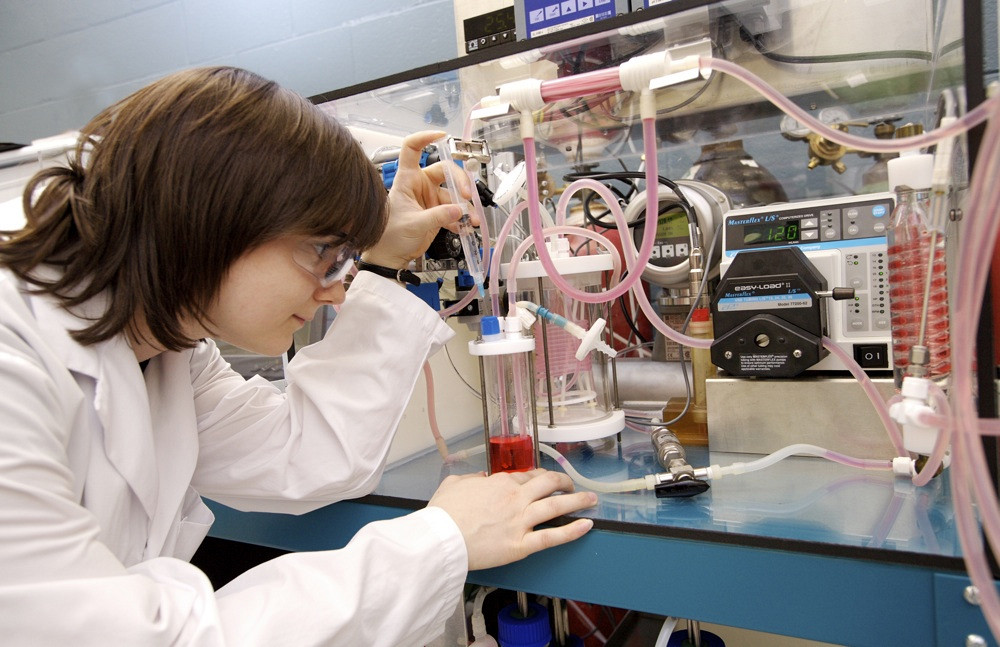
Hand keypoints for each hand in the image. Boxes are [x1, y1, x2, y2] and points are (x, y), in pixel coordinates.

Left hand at [362, 130, 475, 268]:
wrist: (390, 257)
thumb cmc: (390, 236)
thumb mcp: (413, 224)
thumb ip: (437, 216)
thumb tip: (458, 209)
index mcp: (408, 180)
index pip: (412, 149)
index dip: (425, 138)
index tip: (442, 136)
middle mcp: (420, 185)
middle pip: (446, 171)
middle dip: (460, 182)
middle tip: (468, 197)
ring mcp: (431, 198)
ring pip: (455, 194)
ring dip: (466, 207)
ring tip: (471, 220)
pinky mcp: (439, 212)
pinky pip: (456, 210)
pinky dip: (462, 218)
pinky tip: (464, 228)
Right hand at [428, 469, 596, 570]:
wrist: (440, 539)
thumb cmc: (443, 514)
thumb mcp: (453, 484)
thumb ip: (469, 478)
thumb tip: (478, 477)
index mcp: (499, 483)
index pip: (527, 476)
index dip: (538, 478)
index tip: (543, 481)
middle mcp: (514, 498)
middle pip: (548, 483)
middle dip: (564, 482)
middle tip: (571, 485)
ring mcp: (520, 521)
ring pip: (556, 505)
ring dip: (578, 501)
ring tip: (591, 500)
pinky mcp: (521, 545)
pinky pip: (553, 536)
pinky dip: (573, 531)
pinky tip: (586, 525)